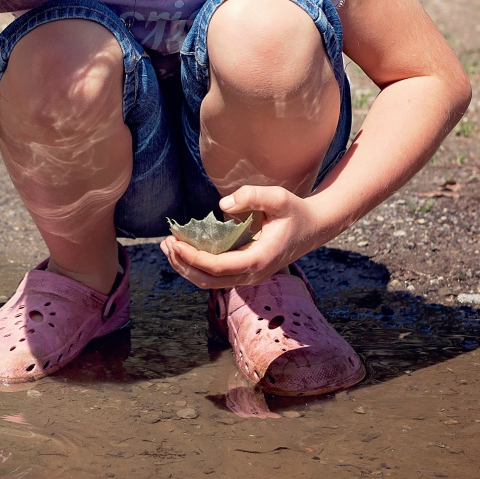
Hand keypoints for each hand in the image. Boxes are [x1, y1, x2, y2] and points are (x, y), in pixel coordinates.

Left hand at [160, 185, 325, 289]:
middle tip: (165, 243)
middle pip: (208, 280)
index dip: (192, 257)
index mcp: (260, 260)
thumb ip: (252, 196)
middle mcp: (254, 274)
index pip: (218, 267)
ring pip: (209, 282)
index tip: (174, 242)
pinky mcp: (245, 272)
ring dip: (186, 267)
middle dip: (182, 264)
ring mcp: (249, 276)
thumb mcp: (279, 197)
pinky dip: (196, 266)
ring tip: (168, 247)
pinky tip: (183, 249)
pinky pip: (216, 276)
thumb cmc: (295, 211)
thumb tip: (222, 206)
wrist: (314, 227)